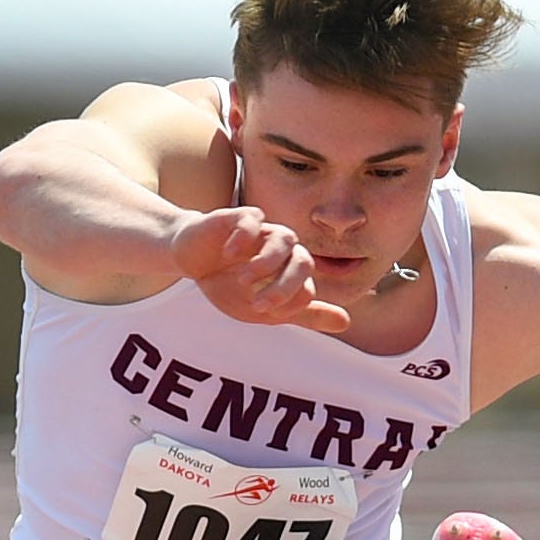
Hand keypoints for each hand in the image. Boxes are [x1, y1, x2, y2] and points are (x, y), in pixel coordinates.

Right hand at [172, 207, 345, 333]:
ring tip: (244, 280)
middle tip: (258, 305)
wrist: (193, 260)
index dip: (289, 302)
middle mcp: (283, 249)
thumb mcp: (265, 308)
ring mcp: (263, 231)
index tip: (263, 313)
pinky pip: (252, 219)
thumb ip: (305, 315)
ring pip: (284, 238)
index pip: (306, 286)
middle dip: (284, 287)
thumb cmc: (230, 283)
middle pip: (303, 261)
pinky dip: (243, 237)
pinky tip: (228, 255)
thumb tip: (346, 322)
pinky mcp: (238, 217)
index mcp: (291, 270)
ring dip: (267, 263)